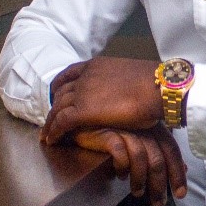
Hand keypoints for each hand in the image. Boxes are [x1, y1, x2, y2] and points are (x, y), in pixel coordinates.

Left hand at [41, 56, 162, 144]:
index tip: (56, 93)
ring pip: (57, 108)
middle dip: (54, 105)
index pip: (70, 73)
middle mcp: (85, 76)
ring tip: (47, 134)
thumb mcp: (131, 76)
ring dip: (50, 122)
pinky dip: (54, 131)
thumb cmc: (154, 84)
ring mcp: (82, 93)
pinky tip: (52, 140)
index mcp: (97, 65)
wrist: (158, 88)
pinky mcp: (82, 111)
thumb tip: (126, 92)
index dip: (60, 85)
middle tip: (52, 118)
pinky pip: (60, 122)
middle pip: (61, 92)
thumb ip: (120, 83)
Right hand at [69, 126, 187, 205]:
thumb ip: (161, 153)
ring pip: (140, 156)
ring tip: (137, 193)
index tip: (180, 194)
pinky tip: (120, 175)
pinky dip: (122, 166)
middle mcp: (142, 126)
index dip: (177, 173)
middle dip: (159, 184)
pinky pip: (119, 151)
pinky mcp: (107, 131)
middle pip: (157, 157)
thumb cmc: (117, 133)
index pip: (172, 150)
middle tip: (158, 203)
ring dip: (140, 179)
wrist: (86, 123)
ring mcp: (125, 128)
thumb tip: (185, 169)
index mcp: (155, 127)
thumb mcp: (142, 142)